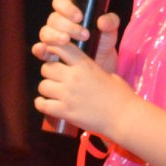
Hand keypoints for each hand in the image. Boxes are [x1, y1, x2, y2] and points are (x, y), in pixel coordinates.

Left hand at [33, 0, 126, 136]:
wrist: (124, 117)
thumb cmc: (121, 95)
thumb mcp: (108, 74)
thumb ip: (90, 69)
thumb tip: (80, 68)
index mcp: (85, 65)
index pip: (60, 47)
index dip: (53, 48)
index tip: (54, 54)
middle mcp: (73, 78)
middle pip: (46, 67)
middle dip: (49, 72)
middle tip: (56, 78)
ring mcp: (67, 95)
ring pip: (43, 86)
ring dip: (47, 89)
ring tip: (54, 93)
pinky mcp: (65, 112)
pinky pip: (42, 105)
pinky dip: (41, 104)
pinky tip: (46, 104)